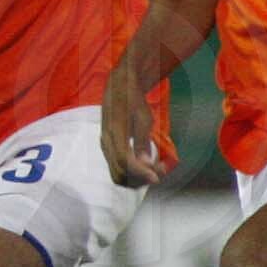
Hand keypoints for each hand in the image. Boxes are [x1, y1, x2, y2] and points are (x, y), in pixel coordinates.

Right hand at [101, 71, 167, 186]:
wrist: (119, 89)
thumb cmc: (133, 101)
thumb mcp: (143, 118)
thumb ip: (142, 141)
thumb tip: (146, 163)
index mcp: (114, 133)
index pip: (124, 160)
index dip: (141, 172)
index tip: (158, 177)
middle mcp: (106, 142)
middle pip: (120, 172)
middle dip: (141, 177)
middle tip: (161, 169)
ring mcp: (105, 146)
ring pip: (117, 174)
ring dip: (137, 178)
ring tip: (155, 169)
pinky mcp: (108, 148)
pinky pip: (117, 168)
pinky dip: (132, 173)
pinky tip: (146, 165)